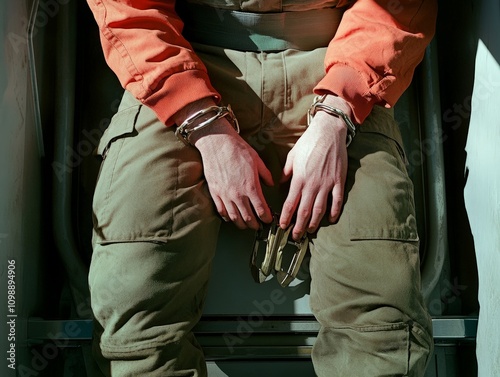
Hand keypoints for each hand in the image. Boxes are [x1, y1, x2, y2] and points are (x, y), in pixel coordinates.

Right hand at [174, 98, 273, 229]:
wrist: (217, 143)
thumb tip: (271, 183)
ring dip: (242, 224)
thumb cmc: (237, 149)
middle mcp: (238, 194)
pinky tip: (231, 217)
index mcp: (251, 187)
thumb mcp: (257, 160)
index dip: (266, 218)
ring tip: (246, 225)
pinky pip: (221, 211)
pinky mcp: (215, 193)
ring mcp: (225, 195)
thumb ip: (265, 175)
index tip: (268, 219)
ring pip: (235, 218)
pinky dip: (227, 217)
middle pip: (248, 218)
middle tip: (258, 226)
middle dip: (255, 225)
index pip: (261, 210)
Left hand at [279, 95, 351, 239]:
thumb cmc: (309, 142)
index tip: (282, 226)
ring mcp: (327, 183)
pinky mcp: (339, 181)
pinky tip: (331, 220)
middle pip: (304, 210)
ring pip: (320, 209)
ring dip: (314, 222)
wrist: (329, 132)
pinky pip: (337, 200)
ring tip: (310, 231)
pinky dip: (335, 212)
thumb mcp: (292, 155)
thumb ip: (287, 171)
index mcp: (299, 178)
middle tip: (295, 236)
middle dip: (299, 225)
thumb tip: (281, 184)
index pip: (290, 203)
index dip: (286, 216)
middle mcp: (312, 184)